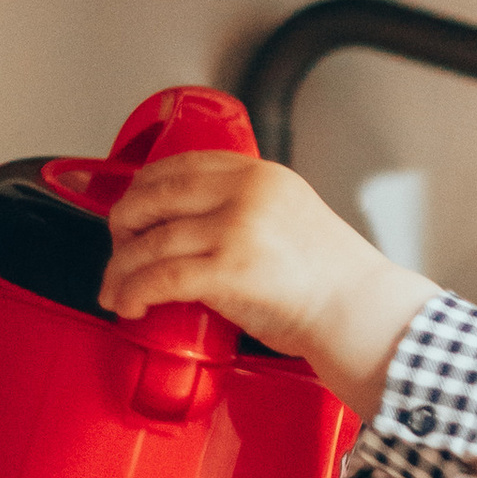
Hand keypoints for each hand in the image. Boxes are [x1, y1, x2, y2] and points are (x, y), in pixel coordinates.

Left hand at [100, 153, 430, 420]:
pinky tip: (129, 304)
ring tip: (115, 290)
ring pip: (148, 242)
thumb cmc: (333, 279)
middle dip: (122, 225)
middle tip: (118, 250)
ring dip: (120, 269)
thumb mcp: (291, 216)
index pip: (180, 165)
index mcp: (259, 175)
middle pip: (153, 196)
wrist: (362, 312)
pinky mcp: (227, 271)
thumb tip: (192, 226)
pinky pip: (158, 278)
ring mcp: (235, 230)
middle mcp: (245, 193)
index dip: (143, 187)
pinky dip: (132, 292)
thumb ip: (247, 209)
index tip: (132, 208)